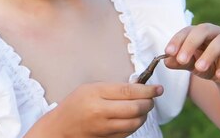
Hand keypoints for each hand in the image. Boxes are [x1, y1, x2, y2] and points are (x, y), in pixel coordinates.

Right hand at [39, 82, 161, 137]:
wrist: (60, 127)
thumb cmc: (75, 104)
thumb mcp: (91, 88)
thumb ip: (113, 88)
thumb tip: (139, 87)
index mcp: (96, 94)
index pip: (128, 91)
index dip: (147, 90)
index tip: (158, 88)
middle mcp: (100, 112)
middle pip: (135, 108)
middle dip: (148, 103)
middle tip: (152, 98)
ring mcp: (104, 128)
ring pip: (135, 123)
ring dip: (144, 115)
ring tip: (144, 107)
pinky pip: (129, 132)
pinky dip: (136, 124)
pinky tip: (135, 118)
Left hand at [164, 23, 219, 88]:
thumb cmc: (206, 65)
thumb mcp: (191, 64)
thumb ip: (179, 62)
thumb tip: (166, 61)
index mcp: (201, 32)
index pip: (188, 30)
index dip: (178, 40)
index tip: (168, 51)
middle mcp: (216, 33)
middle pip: (204, 30)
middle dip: (191, 44)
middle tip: (181, 59)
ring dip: (209, 54)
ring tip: (199, 68)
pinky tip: (218, 75)